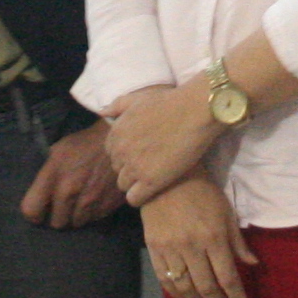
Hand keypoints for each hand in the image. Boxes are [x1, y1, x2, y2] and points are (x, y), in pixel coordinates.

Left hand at [18, 121, 126, 229]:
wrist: (118, 140)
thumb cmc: (83, 144)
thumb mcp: (57, 152)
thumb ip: (46, 176)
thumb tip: (40, 196)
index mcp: (53, 176)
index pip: (31, 210)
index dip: (34, 214)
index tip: (40, 210)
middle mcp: (69, 192)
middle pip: (57, 223)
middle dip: (58, 215)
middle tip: (63, 205)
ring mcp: (90, 201)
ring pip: (76, 223)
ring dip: (76, 215)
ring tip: (80, 201)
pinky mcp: (107, 205)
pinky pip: (94, 219)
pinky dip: (92, 213)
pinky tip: (94, 198)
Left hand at [103, 78, 220, 206]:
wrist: (195, 111)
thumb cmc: (170, 102)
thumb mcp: (138, 98)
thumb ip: (117, 105)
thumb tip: (102, 112)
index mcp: (116, 132)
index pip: (112, 152)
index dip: (127, 153)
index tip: (142, 152)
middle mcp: (121, 150)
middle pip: (118, 169)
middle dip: (131, 168)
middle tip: (151, 164)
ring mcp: (134, 167)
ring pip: (124, 185)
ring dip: (136, 183)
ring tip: (154, 177)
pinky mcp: (150, 181)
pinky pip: (134, 199)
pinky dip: (141, 197)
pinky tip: (154, 190)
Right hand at [141, 177, 257, 297]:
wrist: (166, 177)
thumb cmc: (203, 193)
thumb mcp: (226, 212)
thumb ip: (237, 241)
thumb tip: (252, 264)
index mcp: (213, 238)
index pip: (227, 278)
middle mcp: (192, 247)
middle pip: (207, 288)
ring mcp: (170, 249)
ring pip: (185, 288)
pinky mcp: (154, 248)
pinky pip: (164, 279)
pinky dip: (176, 294)